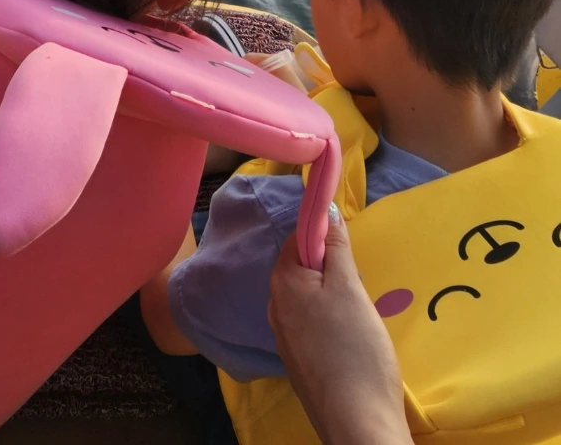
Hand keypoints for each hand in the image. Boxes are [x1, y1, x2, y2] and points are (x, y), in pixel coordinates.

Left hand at [268, 216, 410, 444]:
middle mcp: (275, 307)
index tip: (350, 246)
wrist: (358, 422)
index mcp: (281, 283)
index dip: (324, 235)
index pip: (298, 239)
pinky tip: (352, 338)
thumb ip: (336, 248)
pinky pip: (312, 325)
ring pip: (309, 299)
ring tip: (359, 314)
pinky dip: (331, 323)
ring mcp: (285, 338)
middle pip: (303, 269)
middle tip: (359, 286)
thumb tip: (325, 210)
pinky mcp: (299, 362)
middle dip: (331, 269)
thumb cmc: (355, 349)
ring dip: (333, 297)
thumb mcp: (350, 289)